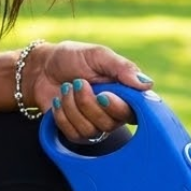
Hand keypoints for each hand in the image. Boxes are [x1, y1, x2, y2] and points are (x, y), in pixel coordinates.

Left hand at [26, 40, 151, 142]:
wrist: (42, 68)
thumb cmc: (73, 58)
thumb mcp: (98, 55)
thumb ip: (123, 68)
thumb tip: (148, 84)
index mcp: (125, 94)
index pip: (134, 112)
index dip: (118, 108)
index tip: (103, 95)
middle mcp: (114, 112)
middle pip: (110, 124)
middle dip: (88, 103)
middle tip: (78, 82)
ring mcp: (96, 124)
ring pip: (90, 130)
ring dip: (71, 106)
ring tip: (66, 88)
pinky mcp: (78, 133)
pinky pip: (74, 134)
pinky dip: (62, 115)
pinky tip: (59, 101)